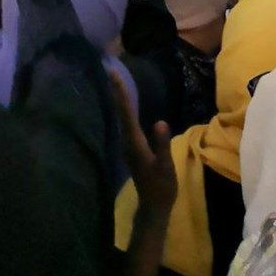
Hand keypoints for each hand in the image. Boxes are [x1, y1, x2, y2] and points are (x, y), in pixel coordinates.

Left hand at [109, 71, 175, 219]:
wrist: (153, 206)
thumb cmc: (161, 187)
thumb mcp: (165, 167)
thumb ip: (162, 145)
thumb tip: (160, 122)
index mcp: (134, 142)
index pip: (126, 111)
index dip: (121, 92)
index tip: (114, 74)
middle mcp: (127, 140)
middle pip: (120, 110)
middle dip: (116, 89)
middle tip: (110, 69)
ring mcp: (127, 144)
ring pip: (121, 115)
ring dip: (118, 97)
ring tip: (116, 79)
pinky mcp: (130, 147)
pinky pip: (125, 121)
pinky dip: (124, 108)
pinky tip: (125, 102)